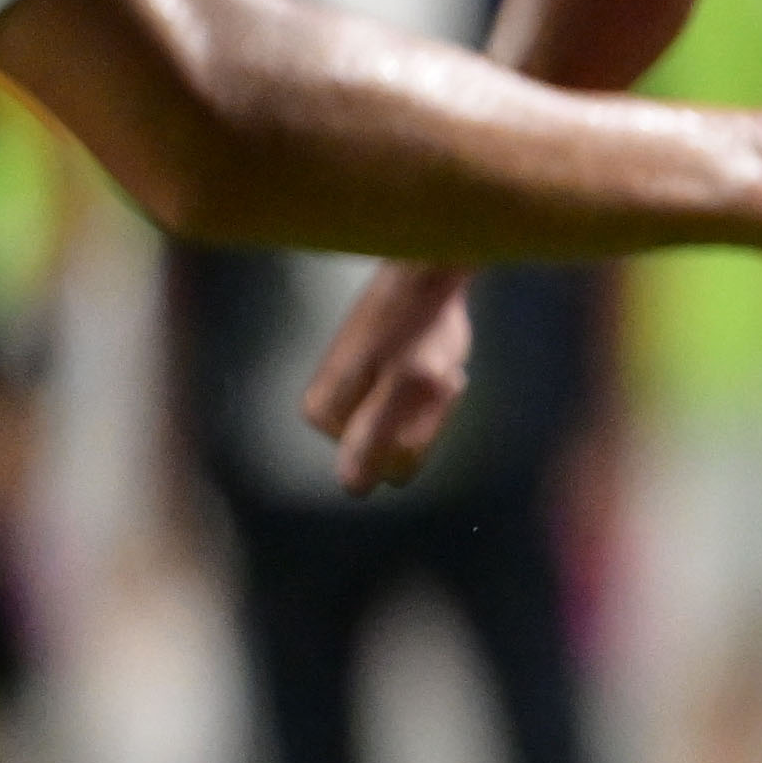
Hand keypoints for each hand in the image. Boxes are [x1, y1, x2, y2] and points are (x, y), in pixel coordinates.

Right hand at [302, 263, 477, 496]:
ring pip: (408, 424)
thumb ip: (376, 437)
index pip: (388, 464)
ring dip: (434, 400)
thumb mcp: (407, 387)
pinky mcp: (372, 377)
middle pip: (395, 446)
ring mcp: (351, 391)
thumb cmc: (421, 329)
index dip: (418, 433)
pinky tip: (438, 359)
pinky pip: (413, 402)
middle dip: (427, 416)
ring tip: (437, 364)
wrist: (429, 274)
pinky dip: (434, 384)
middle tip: (436, 375)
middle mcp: (325, 408)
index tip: (421, 392)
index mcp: (323, 416)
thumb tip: (352, 488)